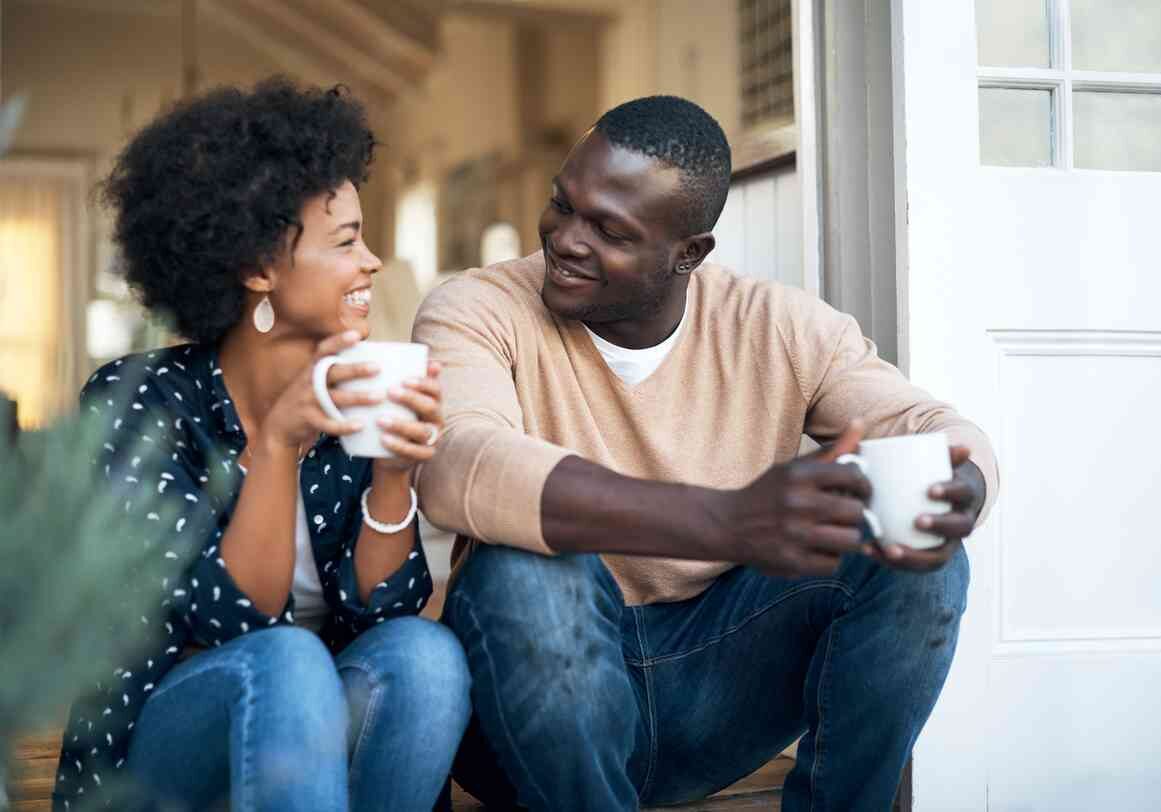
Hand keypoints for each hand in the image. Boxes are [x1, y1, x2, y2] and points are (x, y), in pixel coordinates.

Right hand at [257, 330, 380, 452]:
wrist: (280, 425)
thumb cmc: (308, 399)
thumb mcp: (314, 380)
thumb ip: (334, 370)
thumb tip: (369, 358)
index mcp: (312, 369)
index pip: (324, 350)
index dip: (339, 341)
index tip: (357, 335)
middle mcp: (309, 382)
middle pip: (333, 373)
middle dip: (355, 369)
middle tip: (378, 367)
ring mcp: (307, 401)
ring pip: (334, 398)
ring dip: (357, 397)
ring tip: (379, 396)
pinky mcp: (307, 420)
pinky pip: (327, 423)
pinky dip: (343, 425)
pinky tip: (360, 425)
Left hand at [372, 361, 443, 472]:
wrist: (392, 455)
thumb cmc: (396, 419)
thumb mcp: (399, 402)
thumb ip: (402, 382)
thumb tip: (407, 357)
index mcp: (434, 403)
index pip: (436, 390)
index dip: (423, 383)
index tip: (404, 379)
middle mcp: (437, 421)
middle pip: (431, 408)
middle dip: (411, 399)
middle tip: (390, 392)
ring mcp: (432, 440)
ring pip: (422, 431)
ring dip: (401, 424)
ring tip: (380, 419)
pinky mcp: (422, 456)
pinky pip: (413, 452)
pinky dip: (398, 445)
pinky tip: (383, 439)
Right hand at [722, 420, 872, 576]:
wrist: (727, 525)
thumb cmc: (768, 494)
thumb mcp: (793, 468)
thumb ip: (831, 450)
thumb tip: (860, 423)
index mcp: (798, 476)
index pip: (853, 476)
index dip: (863, 485)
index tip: (858, 491)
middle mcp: (797, 503)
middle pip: (856, 512)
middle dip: (855, 514)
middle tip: (846, 515)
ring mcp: (794, 534)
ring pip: (850, 540)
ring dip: (846, 538)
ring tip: (835, 533)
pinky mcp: (791, 561)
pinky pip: (833, 564)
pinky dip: (830, 558)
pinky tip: (818, 549)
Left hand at [869, 445, 984, 571]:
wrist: (939, 501)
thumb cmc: (930, 477)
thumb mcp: (936, 464)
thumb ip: (938, 452)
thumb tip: (958, 446)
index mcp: (963, 497)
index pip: (963, 494)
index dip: (950, 492)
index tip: (930, 489)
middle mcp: (960, 523)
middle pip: (959, 528)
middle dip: (940, 526)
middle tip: (917, 520)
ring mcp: (946, 544)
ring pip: (937, 557)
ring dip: (913, 556)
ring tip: (888, 548)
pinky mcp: (926, 557)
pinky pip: (913, 566)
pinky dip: (891, 561)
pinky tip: (869, 550)